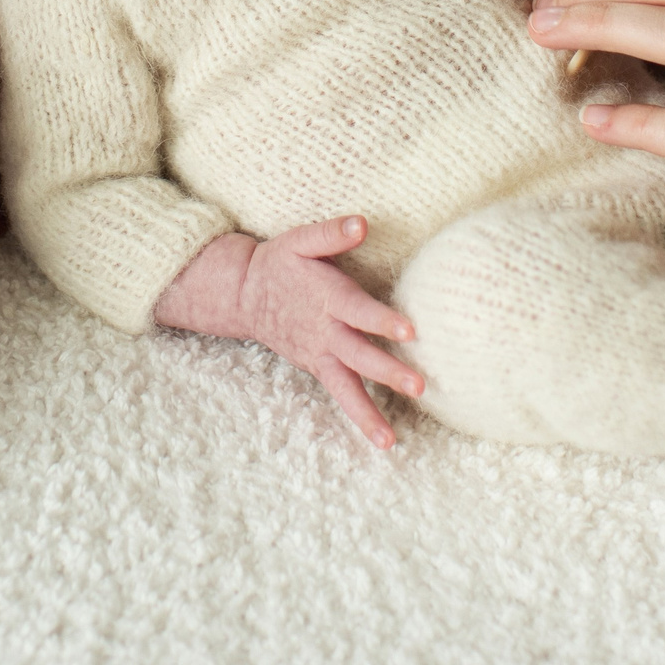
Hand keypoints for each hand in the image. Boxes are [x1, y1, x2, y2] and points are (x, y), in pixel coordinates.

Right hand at [154, 218, 424, 448]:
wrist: (245, 295)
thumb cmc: (280, 263)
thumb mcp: (300, 240)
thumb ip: (331, 233)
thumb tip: (362, 223)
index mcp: (326, 298)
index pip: (358, 311)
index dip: (382, 320)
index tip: (410, 330)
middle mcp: (325, 332)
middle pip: (359, 355)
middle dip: (387, 372)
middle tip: (418, 385)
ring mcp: (321, 354)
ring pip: (346, 387)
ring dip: (369, 412)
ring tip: (391, 440)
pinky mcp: (319, 368)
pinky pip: (342, 395)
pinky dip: (361, 416)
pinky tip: (385, 439)